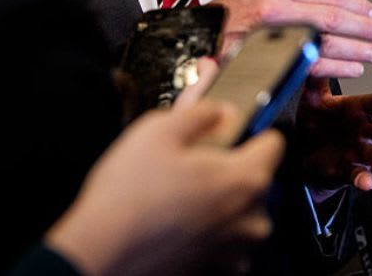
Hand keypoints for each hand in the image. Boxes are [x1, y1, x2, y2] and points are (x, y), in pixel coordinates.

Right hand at [45, 102, 284, 275]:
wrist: (97, 258)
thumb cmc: (126, 198)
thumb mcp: (157, 131)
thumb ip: (202, 113)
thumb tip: (222, 110)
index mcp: (247, 180)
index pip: (274, 142)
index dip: (250, 132)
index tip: (229, 134)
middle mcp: (253, 219)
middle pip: (257, 180)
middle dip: (230, 170)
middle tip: (190, 168)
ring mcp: (238, 251)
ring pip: (241, 212)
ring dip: (220, 204)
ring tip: (178, 199)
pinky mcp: (220, 272)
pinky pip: (225, 241)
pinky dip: (208, 232)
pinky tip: (176, 225)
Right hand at [212, 0, 371, 78]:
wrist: (199, 34)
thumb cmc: (231, 8)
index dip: (357, 4)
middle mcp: (276, 9)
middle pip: (331, 17)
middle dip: (362, 27)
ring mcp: (271, 36)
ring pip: (324, 42)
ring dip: (356, 50)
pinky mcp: (268, 59)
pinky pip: (308, 65)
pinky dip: (335, 69)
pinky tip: (352, 69)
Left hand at [295, 79, 371, 190]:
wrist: (303, 150)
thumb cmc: (315, 119)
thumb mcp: (313, 95)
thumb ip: (317, 76)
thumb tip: (314, 48)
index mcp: (358, 108)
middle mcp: (363, 129)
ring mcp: (357, 150)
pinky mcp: (347, 169)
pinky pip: (357, 174)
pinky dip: (363, 179)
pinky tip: (367, 182)